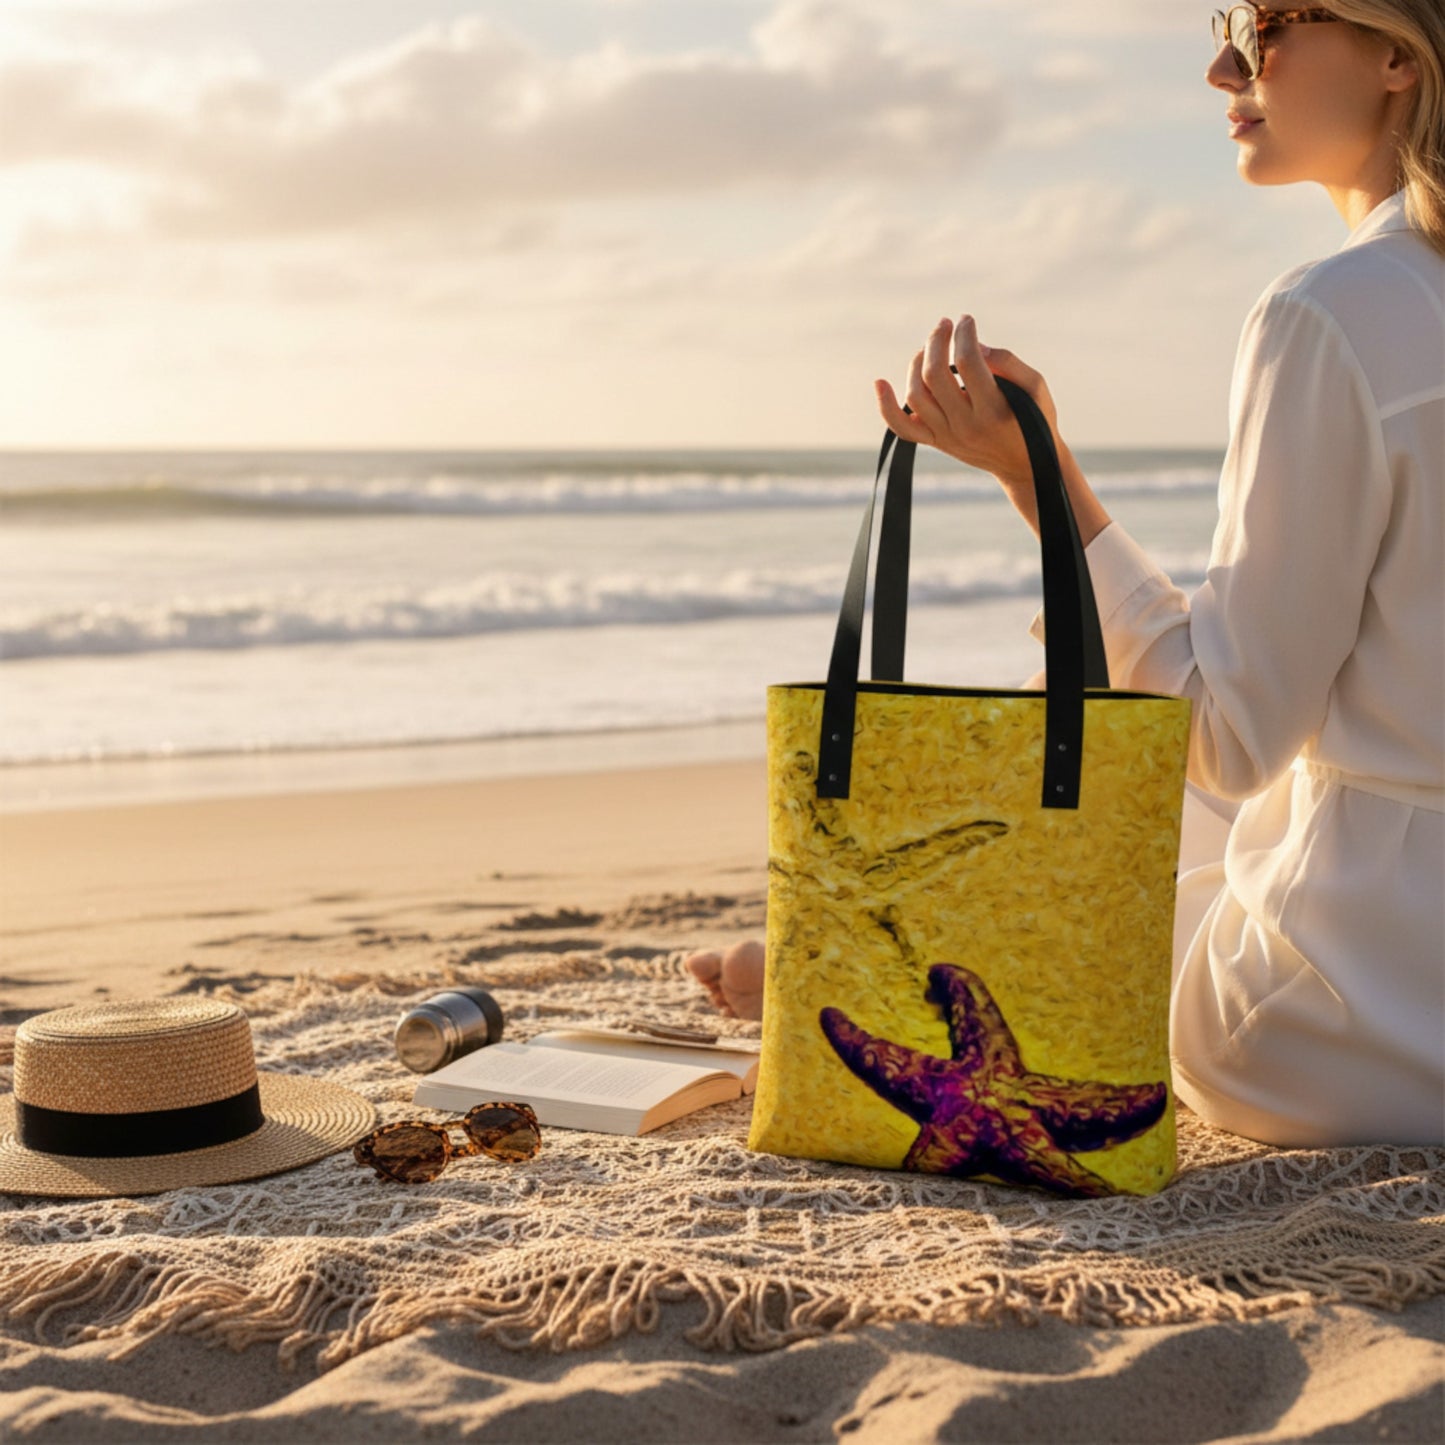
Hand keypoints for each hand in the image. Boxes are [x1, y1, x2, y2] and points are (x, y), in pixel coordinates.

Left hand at [874, 315, 1062, 516]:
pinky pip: (901, 427)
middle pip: (934, 375)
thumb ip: (1008, 362)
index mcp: (993, 410)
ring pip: (916, 395)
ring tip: (930, 347)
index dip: (964, 334)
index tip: (966, 320)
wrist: (1023, 465)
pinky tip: (880, 382)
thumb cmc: (1034, 419)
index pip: (967, 362)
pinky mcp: (935, 442)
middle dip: (937, 341)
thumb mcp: (1035, 388)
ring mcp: (946, 436)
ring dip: (918, 362)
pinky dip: (886, 406)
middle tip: (945, 325)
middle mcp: (965, 425)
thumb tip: (974, 344)